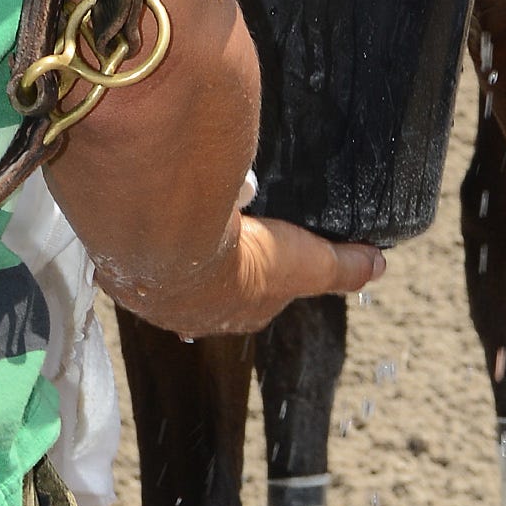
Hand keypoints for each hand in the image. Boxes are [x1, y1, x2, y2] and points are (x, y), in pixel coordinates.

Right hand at [110, 205, 383, 336]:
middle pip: (212, 280)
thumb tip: (379, 266)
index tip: (269, 242)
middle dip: (221, 255)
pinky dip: (152, 220)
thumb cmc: (245, 259)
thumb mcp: (307, 263)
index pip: (256, 295)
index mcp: (233, 312)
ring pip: (175, 261)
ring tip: (195, 196)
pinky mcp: (126, 260)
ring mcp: (154, 288)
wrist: (174, 244)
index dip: (265, 271)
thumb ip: (342, 266)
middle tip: (231, 215)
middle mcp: (190, 309)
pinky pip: (144, 238)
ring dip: (183, 237)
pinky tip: (158, 193)